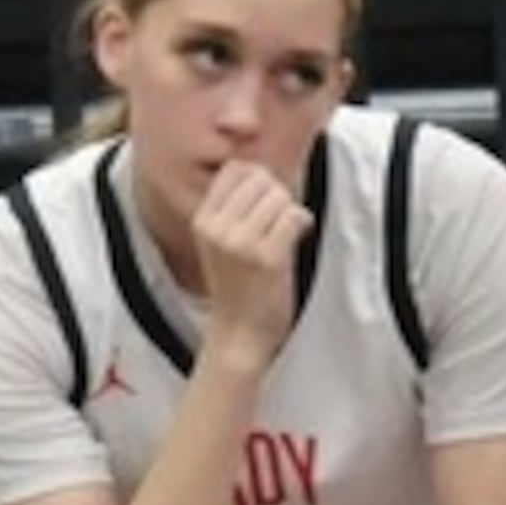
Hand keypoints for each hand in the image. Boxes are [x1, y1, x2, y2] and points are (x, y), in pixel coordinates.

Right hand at [190, 160, 313, 367]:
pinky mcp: (267, 258)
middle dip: (277, 193)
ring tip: (286, 232)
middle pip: (259, 178)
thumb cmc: (237, 288)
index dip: (258, 178)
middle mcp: (217, 228)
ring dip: (290, 210)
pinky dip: (302, 223)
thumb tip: (264, 174)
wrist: (238, 334)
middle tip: (279, 219)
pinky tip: (297, 238)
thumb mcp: (219, 243)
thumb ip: (232, 210)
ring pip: (279, 196)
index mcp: (202, 221)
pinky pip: (293, 216)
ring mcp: (240, 243)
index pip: (234, 170)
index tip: (265, 200)